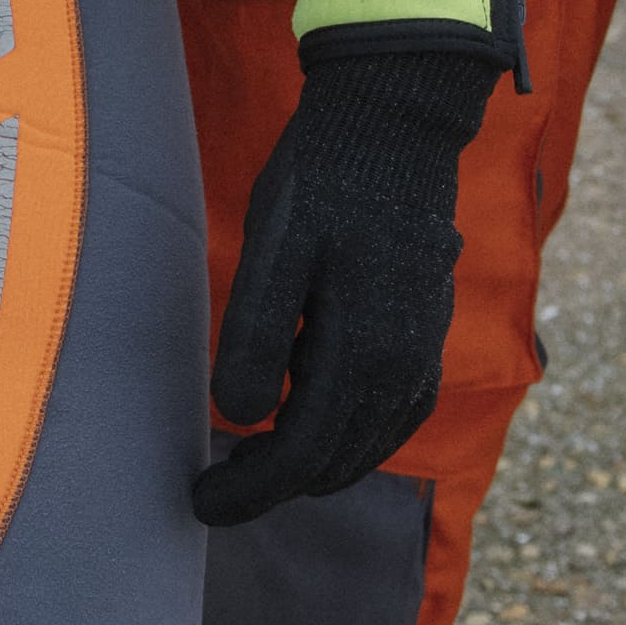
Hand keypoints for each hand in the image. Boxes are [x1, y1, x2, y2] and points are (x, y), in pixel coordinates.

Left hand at [195, 38, 499, 524]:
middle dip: (274, 484)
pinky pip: (390, 413)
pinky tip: (312, 412)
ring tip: (251, 454)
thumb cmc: (326, 176)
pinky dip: (347, 433)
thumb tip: (238, 417)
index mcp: (365, 355)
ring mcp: (423, 352)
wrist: (396, 120)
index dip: (248, 491)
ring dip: (311, 460)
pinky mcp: (427, 331)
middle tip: (214, 483)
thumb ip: (258, 334)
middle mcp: (405, 369)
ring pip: (367, 444)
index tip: (198, 504)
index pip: (301, 456)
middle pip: (335, 461)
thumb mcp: (275, 245)